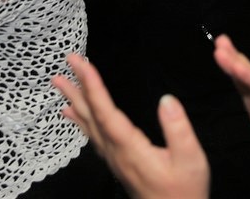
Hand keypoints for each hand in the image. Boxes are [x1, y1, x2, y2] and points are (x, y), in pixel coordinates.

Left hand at [54, 54, 209, 198]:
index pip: (106, 112)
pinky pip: (92, 136)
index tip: (82, 64)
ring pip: (89, 125)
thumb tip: (166, 99)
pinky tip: (72, 114)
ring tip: (60, 83)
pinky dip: (80, 121)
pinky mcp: (117, 163)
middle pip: (91, 116)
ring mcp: (114, 159)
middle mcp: (116, 152)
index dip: (93, 86)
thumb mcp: (190, 159)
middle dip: (78, 87)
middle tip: (66, 63)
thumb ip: (178, 128)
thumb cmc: (184, 190)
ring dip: (75, 101)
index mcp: (130, 148)